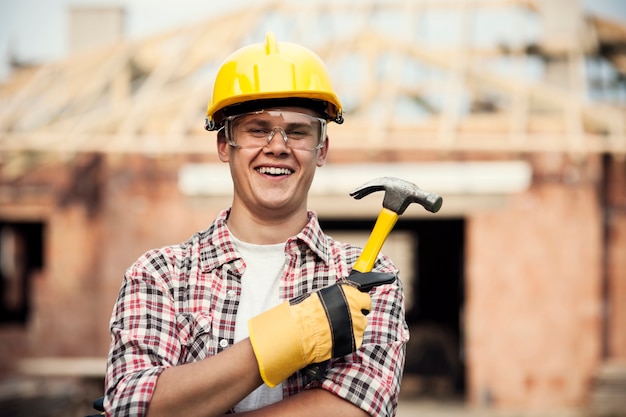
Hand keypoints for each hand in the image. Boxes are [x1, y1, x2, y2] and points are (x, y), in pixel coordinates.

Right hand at [248, 271, 395, 386]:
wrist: (303, 332)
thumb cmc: (308, 312)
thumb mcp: (323, 295)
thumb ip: (339, 296)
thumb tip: (347, 293)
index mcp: (350, 293)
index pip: (366, 296)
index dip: (361, 301)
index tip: (362, 302)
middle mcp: (357, 307)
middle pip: (365, 310)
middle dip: (358, 313)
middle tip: (344, 316)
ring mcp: (358, 325)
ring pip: (362, 325)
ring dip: (354, 326)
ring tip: (337, 328)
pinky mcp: (355, 341)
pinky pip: (357, 338)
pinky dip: (350, 338)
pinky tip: (337, 337)